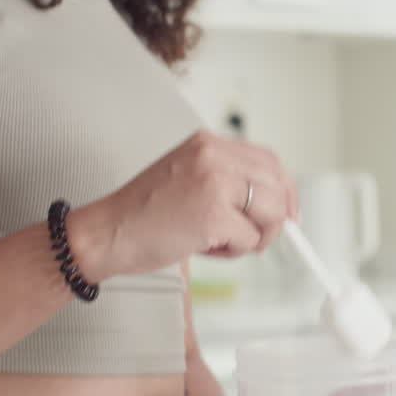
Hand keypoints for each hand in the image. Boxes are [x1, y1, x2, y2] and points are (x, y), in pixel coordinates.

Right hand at [70, 130, 297, 279]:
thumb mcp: (188, 178)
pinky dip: (234, 251)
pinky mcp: (213, 215)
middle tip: (257, 239)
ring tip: (220, 242)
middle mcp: (213, 156)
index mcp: (207, 143)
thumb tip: (276, 205)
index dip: (285, 189)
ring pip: (271, 213)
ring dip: (254, 237)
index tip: (289, 213)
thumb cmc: (142, 214)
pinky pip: (250, 238)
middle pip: (277, 186)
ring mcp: (215, 183)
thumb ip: (228, 183)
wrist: (105, 233)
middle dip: (275, 219)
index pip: (269, 159)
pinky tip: (206, 248)